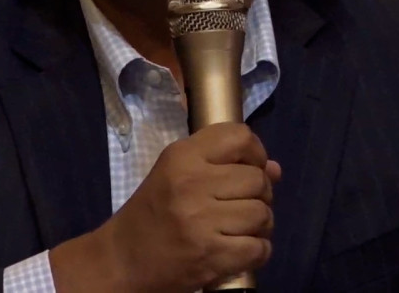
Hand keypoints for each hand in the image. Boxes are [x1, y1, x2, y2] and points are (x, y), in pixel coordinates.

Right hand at [51, 122, 281, 292]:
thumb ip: (224, 165)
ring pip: (262, 214)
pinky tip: (241, 250)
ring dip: (260, 225)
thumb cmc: (152, 212)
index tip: (250, 168)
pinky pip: (259, 248)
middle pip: (258, 180)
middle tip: (242, 204)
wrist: (122, 260)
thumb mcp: (177, 175)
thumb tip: (275, 169)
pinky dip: (257, 251)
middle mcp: (192, 183)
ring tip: (241, 229)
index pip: (240, 137)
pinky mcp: (211, 256)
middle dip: (260, 194)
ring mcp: (202, 222)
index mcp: (182, 157)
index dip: (255, 153)